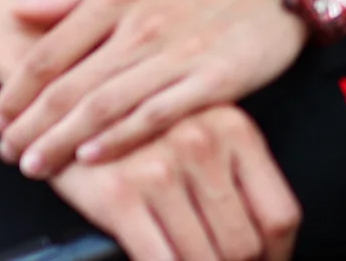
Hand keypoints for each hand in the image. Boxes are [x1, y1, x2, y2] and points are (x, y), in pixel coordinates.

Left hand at [0, 0, 309, 177]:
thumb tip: (21, 6)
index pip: (52, 49)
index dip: (17, 87)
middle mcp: (143, 24)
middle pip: (71, 86)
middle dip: (31, 125)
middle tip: (8, 152)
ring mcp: (178, 53)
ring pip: (105, 105)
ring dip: (63, 140)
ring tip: (36, 164)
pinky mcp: (213, 79)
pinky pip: (156, 114)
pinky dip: (120, 138)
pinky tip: (93, 157)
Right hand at [46, 103, 299, 260]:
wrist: (65, 100)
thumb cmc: (138, 126)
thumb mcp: (202, 130)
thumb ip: (234, 174)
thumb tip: (264, 241)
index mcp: (236, 130)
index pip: (280, 214)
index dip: (278, 255)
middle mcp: (203, 146)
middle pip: (243, 244)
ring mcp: (160, 170)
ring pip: (204, 258)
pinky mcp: (118, 194)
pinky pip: (159, 260)